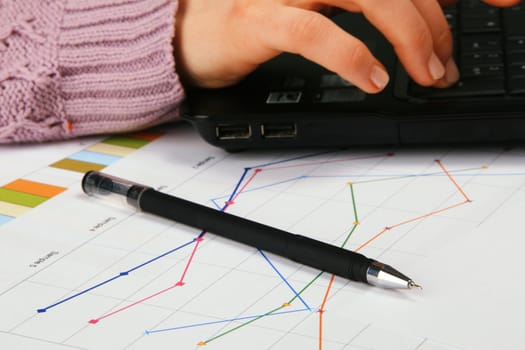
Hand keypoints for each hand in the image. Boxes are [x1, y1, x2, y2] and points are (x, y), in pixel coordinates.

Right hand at [174, 0, 520, 92]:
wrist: (185, 32)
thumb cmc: (251, 22)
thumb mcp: (317, 6)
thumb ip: (365, 7)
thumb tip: (422, 23)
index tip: (493, 7)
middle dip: (433, 23)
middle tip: (442, 67)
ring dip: (407, 36)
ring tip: (423, 76)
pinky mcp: (256, 18)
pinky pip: (313, 31)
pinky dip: (349, 55)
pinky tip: (372, 80)